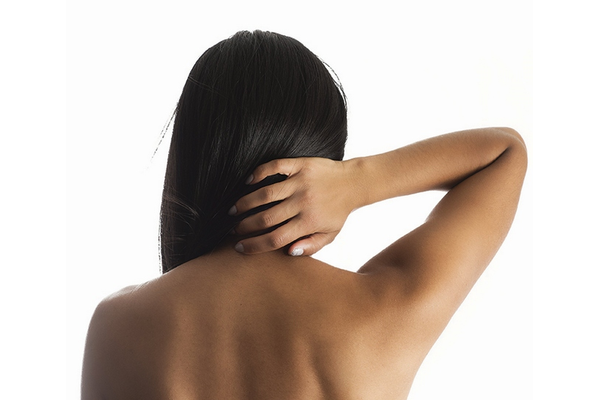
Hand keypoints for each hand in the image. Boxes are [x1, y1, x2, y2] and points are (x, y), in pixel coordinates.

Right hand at [231, 157, 355, 255]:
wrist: (354, 183)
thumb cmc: (338, 212)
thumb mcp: (329, 235)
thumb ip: (310, 246)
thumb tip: (288, 251)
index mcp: (309, 222)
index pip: (276, 239)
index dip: (254, 245)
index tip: (239, 247)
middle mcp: (303, 203)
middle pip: (266, 218)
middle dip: (245, 226)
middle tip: (232, 229)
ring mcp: (301, 182)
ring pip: (266, 193)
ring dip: (245, 202)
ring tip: (233, 210)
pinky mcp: (301, 165)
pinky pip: (274, 167)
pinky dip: (259, 173)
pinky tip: (248, 181)